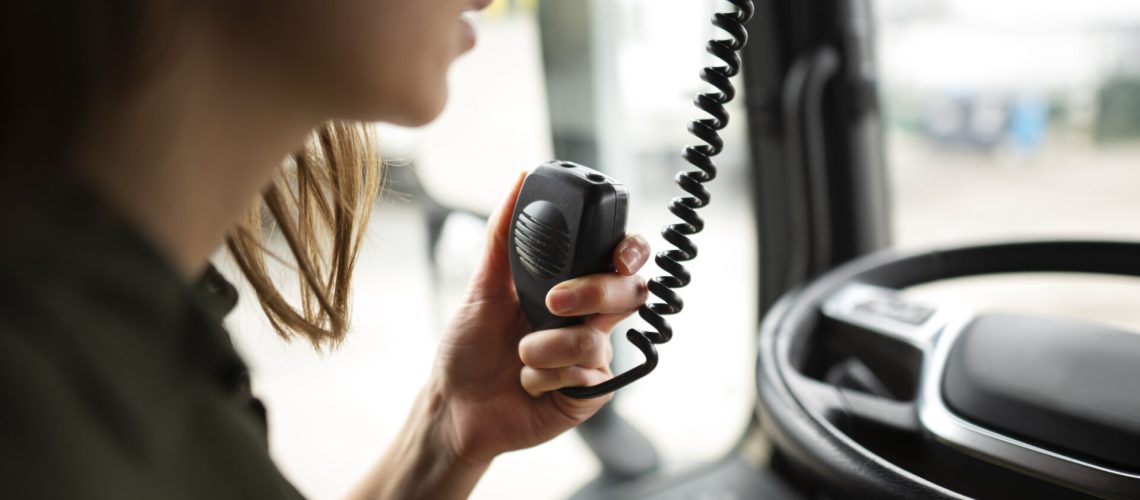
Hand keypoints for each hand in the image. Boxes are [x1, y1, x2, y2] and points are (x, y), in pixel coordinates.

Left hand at [432, 171, 650, 464]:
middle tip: (551, 302)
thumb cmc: (469, 347)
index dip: (632, 251)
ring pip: (596, 339)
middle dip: (594, 292)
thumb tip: (520, 178)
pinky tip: (528, 383)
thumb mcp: (482, 286)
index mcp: (572, 286)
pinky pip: (586, 376)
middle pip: (629, 292)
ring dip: (547, 347)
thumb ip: (504, 234)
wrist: (454, 405)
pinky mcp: (590, 393)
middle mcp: (590, 319)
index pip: (620, 260)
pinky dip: (546, 377)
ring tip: (520, 356)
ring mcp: (593, 357)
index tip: (619, 255)